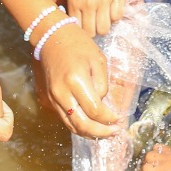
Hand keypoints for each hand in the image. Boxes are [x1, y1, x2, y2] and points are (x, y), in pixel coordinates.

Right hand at [35, 23, 121, 138]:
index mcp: (76, 81)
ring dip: (90, 133)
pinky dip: (79, 126)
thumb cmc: (78, 45)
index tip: (120, 119)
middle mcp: (62, 93)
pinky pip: (65, 119)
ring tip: (106, 133)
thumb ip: (102, 85)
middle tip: (115, 132)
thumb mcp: (98, 60)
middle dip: (101, 132)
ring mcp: (53, 98)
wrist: (51, 37)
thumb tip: (102, 104)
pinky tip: (92, 125)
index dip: (109, 119)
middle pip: (82, 124)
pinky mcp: (50, 100)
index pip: (95, 110)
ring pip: (72, 126)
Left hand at [68, 0, 126, 37]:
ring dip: (104, 24)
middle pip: (92, 32)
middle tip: (94, 23)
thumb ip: (73, 5)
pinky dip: (114, 16)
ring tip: (103, 16)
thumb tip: (76, 22)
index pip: (78, 28)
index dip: (81, 30)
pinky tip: (111, 8)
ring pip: (105, 28)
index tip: (84, 26)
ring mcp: (104, 0)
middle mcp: (89, 3)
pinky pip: (117, 16)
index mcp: (75, 1)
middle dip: (93, 30)